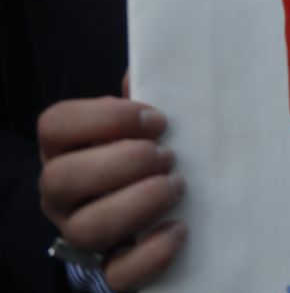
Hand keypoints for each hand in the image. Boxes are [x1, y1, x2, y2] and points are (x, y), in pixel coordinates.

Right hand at [38, 76, 185, 290]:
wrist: (158, 207)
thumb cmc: (149, 151)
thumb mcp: (144, 122)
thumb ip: (144, 96)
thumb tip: (148, 71)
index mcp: (66, 148)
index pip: (55, 124)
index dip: (105, 117)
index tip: (157, 119)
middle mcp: (62, 193)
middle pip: (63, 179)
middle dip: (124, 162)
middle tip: (168, 155)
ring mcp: (80, 233)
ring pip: (86, 229)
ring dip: (139, 203)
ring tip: (176, 185)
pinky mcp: (110, 268)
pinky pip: (118, 273)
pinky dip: (153, 252)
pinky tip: (180, 228)